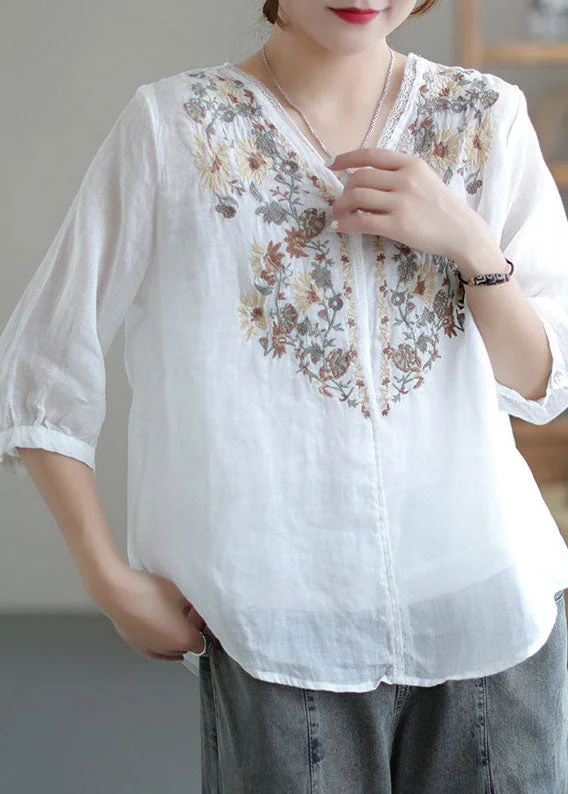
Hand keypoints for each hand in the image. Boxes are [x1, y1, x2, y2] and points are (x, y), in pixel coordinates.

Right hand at [94, 567, 218, 661]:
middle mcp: (169, 650)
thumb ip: (194, 603)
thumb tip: (199, 607)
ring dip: (175, 637)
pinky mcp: (137, 645)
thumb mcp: (180, 592)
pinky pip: (155, 650)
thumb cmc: (149, 592)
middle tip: (187, 613)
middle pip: (187, 646)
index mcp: (184, 638)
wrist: (118, 595)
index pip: (202, 642)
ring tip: (172, 617)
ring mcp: (152, 649)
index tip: (200, 616)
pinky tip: (162, 632)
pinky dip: (162, 643)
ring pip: (171, 650)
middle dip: (190, 631)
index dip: (203, 628)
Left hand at [328, 147, 491, 264]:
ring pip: (356, 197)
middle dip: (343, 189)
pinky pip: (362, 222)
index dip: (346, 158)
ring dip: (340, 206)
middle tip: (341, 201)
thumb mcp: (424, 179)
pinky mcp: (398, 226)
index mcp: (411, 164)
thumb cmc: (442, 207)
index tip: (331, 165)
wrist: (463, 232)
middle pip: (359, 177)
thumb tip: (363, 176)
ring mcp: (402, 202)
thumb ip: (399, 173)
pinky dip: (346, 224)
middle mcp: (405, 179)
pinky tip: (341, 227)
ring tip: (338, 214)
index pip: (371, 154)